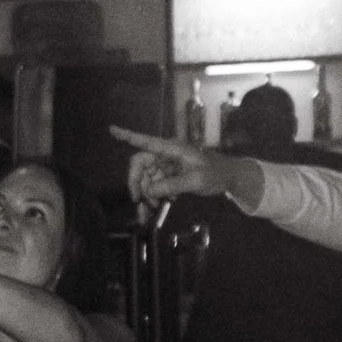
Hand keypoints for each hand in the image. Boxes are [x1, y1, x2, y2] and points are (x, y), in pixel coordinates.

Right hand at [111, 126, 256, 206]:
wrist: (230, 178)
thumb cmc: (216, 173)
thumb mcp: (196, 180)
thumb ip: (172, 185)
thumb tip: (149, 191)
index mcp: (171, 149)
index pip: (145, 141)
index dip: (127, 135)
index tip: (111, 129)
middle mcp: (166, 154)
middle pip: (140, 165)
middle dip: (136, 183)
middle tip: (138, 201)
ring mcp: (167, 165)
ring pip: (146, 178)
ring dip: (145, 195)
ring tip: (150, 212)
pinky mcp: (170, 175)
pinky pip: (154, 185)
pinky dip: (153, 197)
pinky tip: (157, 208)